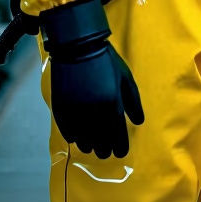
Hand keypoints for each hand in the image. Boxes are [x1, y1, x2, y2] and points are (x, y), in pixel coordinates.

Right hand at [40, 0, 143, 158]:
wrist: (78, 48)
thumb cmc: (106, 61)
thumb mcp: (125, 78)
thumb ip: (133, 102)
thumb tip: (138, 121)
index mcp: (112, 103)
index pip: (117, 134)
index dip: (120, 146)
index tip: (121, 153)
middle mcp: (94, 112)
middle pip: (100, 141)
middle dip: (105, 148)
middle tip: (107, 152)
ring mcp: (76, 112)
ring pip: (84, 140)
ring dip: (90, 145)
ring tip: (93, 147)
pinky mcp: (61, 110)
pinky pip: (69, 132)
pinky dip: (75, 137)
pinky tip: (78, 138)